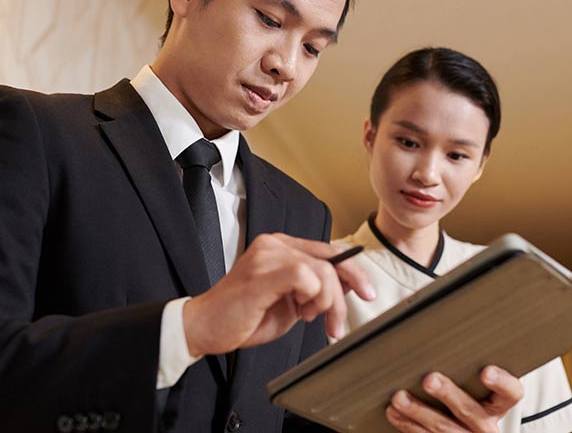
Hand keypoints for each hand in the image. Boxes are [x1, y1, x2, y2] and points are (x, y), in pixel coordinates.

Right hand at [182, 233, 374, 356]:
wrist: (204, 327)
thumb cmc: (243, 317)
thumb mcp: (290, 304)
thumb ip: (315, 291)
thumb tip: (348, 285)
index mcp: (280, 247)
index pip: (328, 250)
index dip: (353, 270)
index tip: (367, 292)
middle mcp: (274, 244)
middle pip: (330, 259)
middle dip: (344, 293)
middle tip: (339, 322)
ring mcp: (267, 255)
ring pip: (322, 270)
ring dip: (326, 302)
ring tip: (309, 319)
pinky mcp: (262, 272)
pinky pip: (304, 276)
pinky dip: (310, 297)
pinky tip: (298, 311)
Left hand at [385, 367, 523, 432]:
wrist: (460, 432)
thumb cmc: (465, 403)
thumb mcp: (474, 388)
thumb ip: (465, 370)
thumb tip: (442, 332)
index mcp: (496, 406)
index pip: (511, 394)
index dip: (502, 383)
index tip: (486, 371)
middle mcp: (484, 426)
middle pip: (470, 411)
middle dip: (448, 394)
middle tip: (430, 379)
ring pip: (442, 428)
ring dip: (417, 411)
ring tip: (400, 397)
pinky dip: (406, 423)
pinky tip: (394, 411)